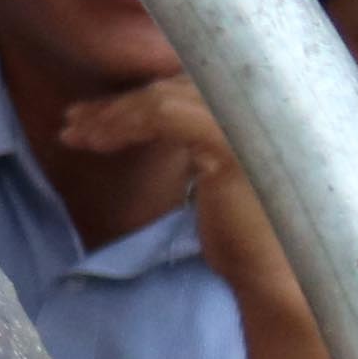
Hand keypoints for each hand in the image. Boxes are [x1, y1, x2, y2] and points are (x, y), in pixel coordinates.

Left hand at [66, 76, 311, 318]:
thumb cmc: (252, 233)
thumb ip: (203, 137)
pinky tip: (96, 142)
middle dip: (121, 103)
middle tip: (75, 121)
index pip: (196, 84)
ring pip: (163, 99)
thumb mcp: (224, 172)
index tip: (99, 113)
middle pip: (177, 86)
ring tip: (73, 134)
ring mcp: (250, 116)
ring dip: (112, 115)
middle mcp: (266, 100)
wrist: (283, 274)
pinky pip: (163, 117)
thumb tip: (155, 113)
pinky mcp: (228, 139)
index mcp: (267, 105)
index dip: (146, 94)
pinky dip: (124, 125)